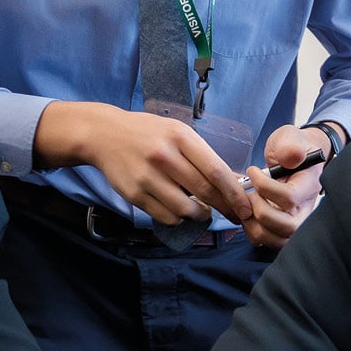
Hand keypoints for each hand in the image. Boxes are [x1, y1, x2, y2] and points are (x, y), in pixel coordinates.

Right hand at [33, 102, 249, 224]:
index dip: (235, 193)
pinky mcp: (135, 194)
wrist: (104, 134)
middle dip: (224, 208)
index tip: (246, 207)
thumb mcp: (176, 132)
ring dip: (199, 215)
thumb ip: (200, 155)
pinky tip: (179, 210)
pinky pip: (165, 216)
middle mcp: (164, 156)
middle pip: (204, 191)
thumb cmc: (147, 133)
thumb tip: (231, 181)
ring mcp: (148, 177)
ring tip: (201, 211)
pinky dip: (178, 218)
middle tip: (234, 216)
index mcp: (180, 137)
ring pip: (185, 209)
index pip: (215, 170)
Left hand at [240, 125, 330, 246]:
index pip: (289, 198)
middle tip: (249, 194)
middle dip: (261, 212)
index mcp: (308, 186)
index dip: (264, 187)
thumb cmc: (290, 148)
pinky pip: (267, 242)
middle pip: (288, 228)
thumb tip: (293, 156)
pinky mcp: (281, 229)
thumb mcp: (290, 137)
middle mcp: (305, 209)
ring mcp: (294, 222)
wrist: (293, 158)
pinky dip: (251, 231)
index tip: (252, 171)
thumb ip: (290, 145)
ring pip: (278, 240)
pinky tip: (247, 212)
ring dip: (254, 224)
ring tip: (246, 205)